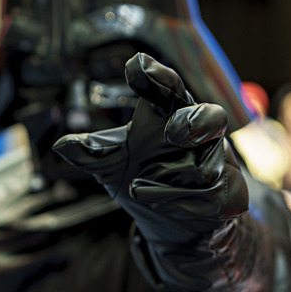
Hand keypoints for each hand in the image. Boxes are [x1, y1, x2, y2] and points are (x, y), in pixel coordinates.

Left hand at [52, 53, 247, 249]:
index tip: (137, 65)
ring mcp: (219, 164)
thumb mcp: (113, 165)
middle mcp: (201, 135)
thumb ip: (92, 153)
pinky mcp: (229, 195)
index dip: (157, 76)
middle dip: (195, 122)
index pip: (169, 89)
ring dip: (170, 179)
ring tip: (138, 188)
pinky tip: (156, 203)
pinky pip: (211, 197)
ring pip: (205, 166)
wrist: (177, 226)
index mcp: (172, 115)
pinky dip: (178, 202)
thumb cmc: (148, 178)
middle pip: (211, 117)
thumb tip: (61, 145)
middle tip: (171, 131)